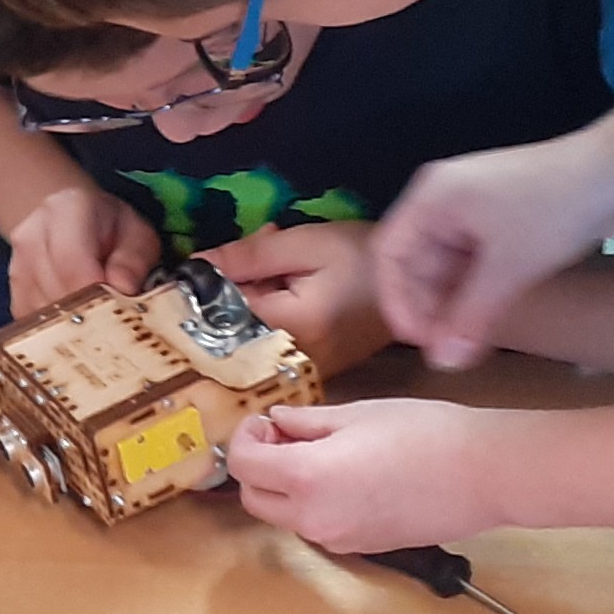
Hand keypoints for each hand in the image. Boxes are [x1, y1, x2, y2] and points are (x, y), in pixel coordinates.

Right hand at [6, 184, 154, 315]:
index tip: (120, 315)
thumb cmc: (109, 229)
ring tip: (98, 321)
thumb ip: (133, 260)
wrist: (70, 221)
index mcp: (65, 211)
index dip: (96, 297)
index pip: (72, 264)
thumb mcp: (136, 234)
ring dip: (73, 327)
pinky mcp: (13, 293)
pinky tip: (77, 324)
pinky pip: (34, 325)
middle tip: (115, 326)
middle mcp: (31, 235)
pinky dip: (58, 333)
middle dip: (88, 317)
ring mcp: (16, 265)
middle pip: (56, 294)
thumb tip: (123, 289)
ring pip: (43, 315)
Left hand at [199, 221, 391, 375]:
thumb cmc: (364, 255)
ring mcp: (305, 369)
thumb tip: (195, 266)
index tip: (205, 262)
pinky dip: (269, 312)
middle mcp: (293, 360)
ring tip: (277, 260)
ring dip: (252, 297)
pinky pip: (271, 342)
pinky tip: (287, 282)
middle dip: (234, 288)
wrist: (418, 282)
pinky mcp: (314, 368)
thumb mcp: (305, 244)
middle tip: (261, 249)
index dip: (206, 287)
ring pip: (250, 335)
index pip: (222, 315)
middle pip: (233, 329)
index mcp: (291, 328)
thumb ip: (248, 256)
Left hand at [223, 399, 504, 553]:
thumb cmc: (426, 434)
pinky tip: (345, 475)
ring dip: (285, 487)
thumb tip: (279, 422)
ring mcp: (339, 539)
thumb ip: (307, 422)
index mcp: (307, 478)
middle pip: (255, 500)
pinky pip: (319, 527)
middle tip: (282, 436)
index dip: (244, 439)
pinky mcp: (363, 548)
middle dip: (257, 468)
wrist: (483, 475)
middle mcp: (314, 519)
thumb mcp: (357, 414)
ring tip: (319, 451)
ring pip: (286, 517)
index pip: (244, 466)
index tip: (262, 421)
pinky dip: (314, 503)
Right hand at [372, 109, 613, 370]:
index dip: (396, 301)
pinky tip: (488, 317)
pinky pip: (474, 261)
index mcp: (431, 199)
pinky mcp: (501, 220)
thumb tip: (442, 364)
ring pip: (447, 265)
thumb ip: (471, 317)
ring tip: (468, 340)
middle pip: (416, 261)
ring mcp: (473, 209)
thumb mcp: (509, 268)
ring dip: (454, 302)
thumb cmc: (554, 209)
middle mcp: (444, 201)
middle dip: (428, 306)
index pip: (389, 254)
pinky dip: (476, 290)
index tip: (418, 341)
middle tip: (448, 348)